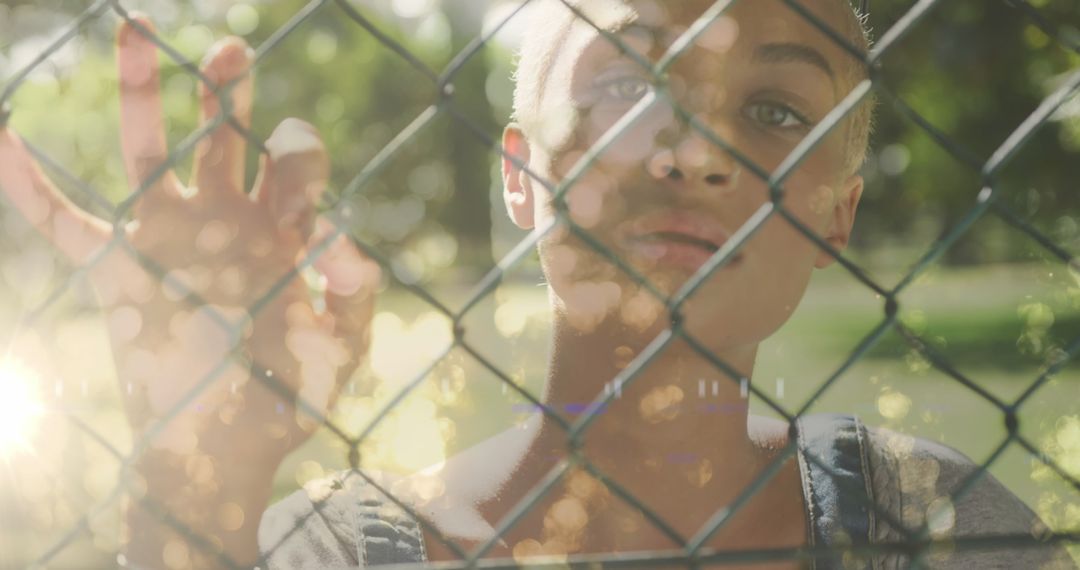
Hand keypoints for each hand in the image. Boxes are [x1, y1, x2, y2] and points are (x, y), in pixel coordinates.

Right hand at [0, 14, 379, 566]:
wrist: (225, 448)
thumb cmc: (290, 397)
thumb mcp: (338, 352)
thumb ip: (353, 299)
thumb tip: (347, 241)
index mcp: (281, 233)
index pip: (291, 170)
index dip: (298, 156)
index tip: (298, 161)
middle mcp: (223, 223)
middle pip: (222, 138)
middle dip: (228, 95)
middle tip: (233, 53)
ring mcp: (167, 241)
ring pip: (148, 151)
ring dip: (141, 92)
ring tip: (140, 28)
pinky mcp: (117, 271)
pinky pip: (61, 220)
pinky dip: (27, 184)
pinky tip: (3, 136)